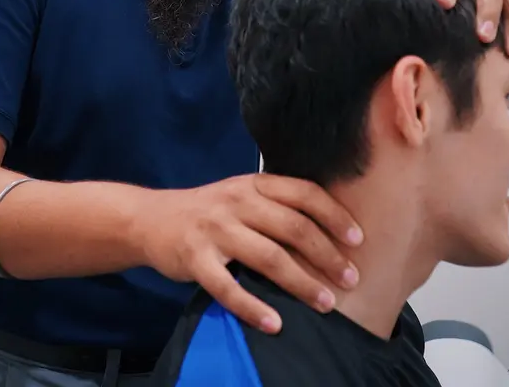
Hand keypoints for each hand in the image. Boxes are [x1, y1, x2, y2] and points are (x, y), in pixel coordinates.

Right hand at [136, 174, 362, 333]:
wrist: (151, 219)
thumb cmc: (209, 211)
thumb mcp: (241, 195)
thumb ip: (276, 204)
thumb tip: (330, 230)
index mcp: (253, 184)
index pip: (303, 193)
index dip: (333, 215)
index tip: (357, 239)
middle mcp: (235, 202)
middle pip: (292, 227)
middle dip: (327, 254)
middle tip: (350, 278)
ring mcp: (214, 230)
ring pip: (267, 257)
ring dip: (301, 283)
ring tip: (324, 303)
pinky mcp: (194, 258)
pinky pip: (228, 287)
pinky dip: (253, 308)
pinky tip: (274, 323)